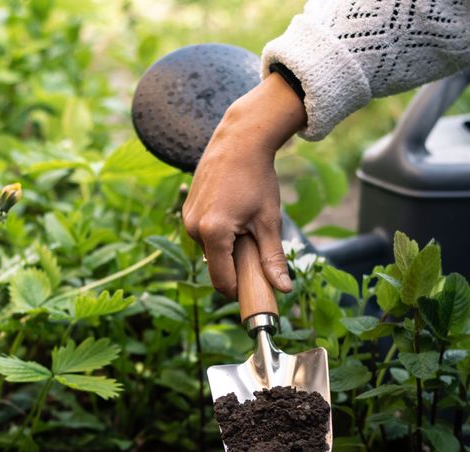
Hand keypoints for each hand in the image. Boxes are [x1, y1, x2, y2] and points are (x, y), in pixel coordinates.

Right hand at [182, 72, 305, 298]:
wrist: (238, 142)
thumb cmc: (256, 178)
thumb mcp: (269, 221)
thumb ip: (272, 258)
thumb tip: (283, 289)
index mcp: (214, 233)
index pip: (222, 280)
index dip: (239, 291)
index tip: (256, 290)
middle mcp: (193, 227)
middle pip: (215, 266)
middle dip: (236, 265)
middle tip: (257, 245)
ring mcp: (186, 218)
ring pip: (210, 250)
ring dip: (227, 248)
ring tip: (245, 222)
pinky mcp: (186, 210)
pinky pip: (203, 235)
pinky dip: (219, 234)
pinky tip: (234, 213)